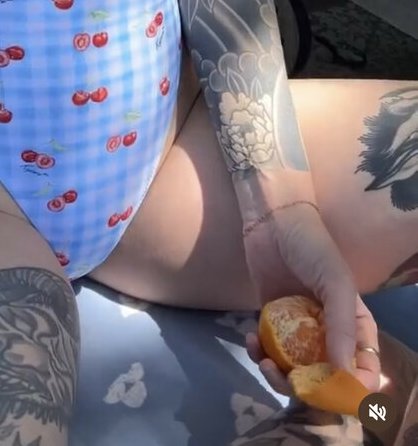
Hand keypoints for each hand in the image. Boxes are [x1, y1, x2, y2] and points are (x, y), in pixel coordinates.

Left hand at [242, 202, 363, 371]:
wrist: (272, 221)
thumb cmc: (312, 248)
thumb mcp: (336, 284)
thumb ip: (342, 328)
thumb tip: (343, 374)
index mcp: (353, 324)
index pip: (362, 366)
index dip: (354, 387)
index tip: (333, 392)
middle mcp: (328, 332)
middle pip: (325, 377)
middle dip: (308, 388)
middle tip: (289, 381)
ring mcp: (298, 329)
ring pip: (294, 369)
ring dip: (278, 375)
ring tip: (263, 363)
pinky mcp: (271, 322)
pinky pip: (268, 350)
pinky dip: (259, 354)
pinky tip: (250, 341)